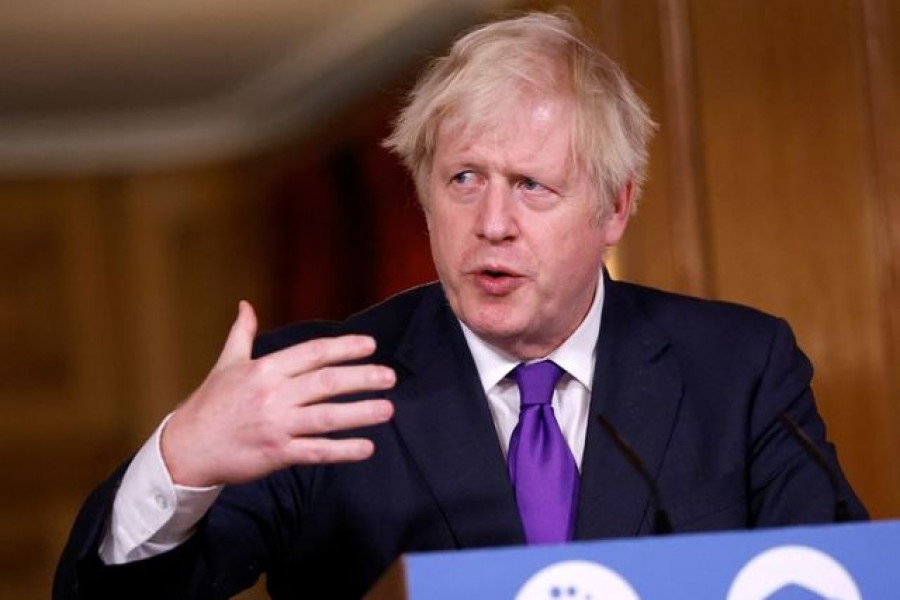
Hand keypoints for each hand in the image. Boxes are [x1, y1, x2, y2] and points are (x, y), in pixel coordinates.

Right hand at [161, 301, 395, 486]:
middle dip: (362, 378)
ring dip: (360, 413)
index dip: (344, 348)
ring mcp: (276, 425)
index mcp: (264, 369)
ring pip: (327, 417)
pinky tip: (367, 447)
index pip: (313, 353)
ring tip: (387, 409)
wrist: (187, 448)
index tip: (370, 345)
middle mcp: (272, 395)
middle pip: (326, 382)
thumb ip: (242, 334)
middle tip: (390, 377)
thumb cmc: (210, 404)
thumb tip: (245, 305)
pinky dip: (343, 450)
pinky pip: (317, 452)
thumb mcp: (226, 364)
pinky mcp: (277, 454)